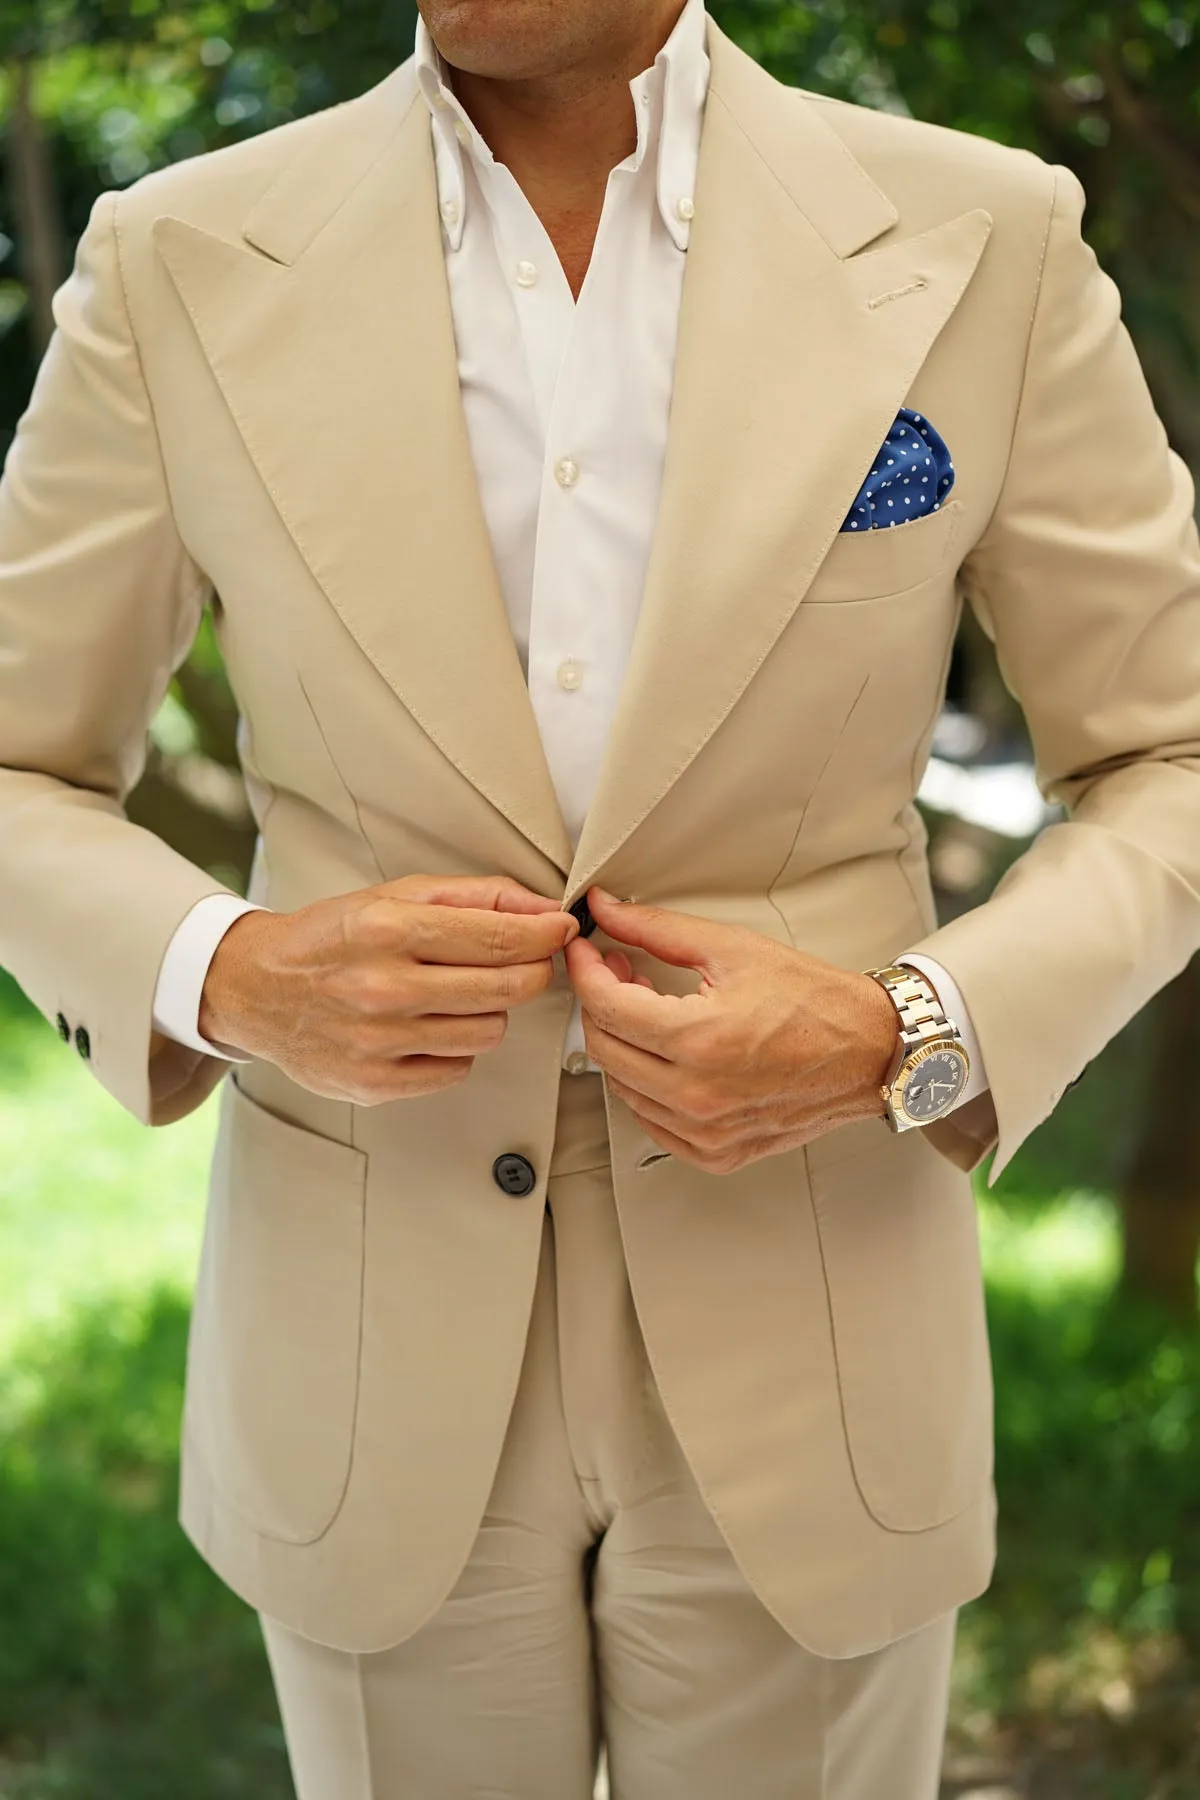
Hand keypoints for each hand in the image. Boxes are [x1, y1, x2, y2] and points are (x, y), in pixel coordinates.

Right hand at [198, 874, 578, 1104]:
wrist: (255, 989)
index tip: (562, 928)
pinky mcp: (375, 1084)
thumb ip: (474, 897)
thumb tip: (543, 908)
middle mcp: (382, 987)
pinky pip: (458, 1068)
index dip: (546, 934)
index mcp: (387, 929)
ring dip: (490, 1010)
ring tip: (457, 993)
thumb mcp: (394, 895)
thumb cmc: (331, 937)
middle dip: (530, 970)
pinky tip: (428, 1026)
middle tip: (520, 960)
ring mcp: (378, 1041)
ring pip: (490, 1031)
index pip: (500, 938)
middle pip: (507, 987)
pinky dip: (456, 1046)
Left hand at [564, 886, 899, 1173]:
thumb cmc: (815, 1002)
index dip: (585, 972)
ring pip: (622, 1088)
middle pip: (604, 1048)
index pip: (605, 1006)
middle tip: (620, 973)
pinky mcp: (716, 1153)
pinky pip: (652, 1122)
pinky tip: (667, 1056)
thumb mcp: (732, 948)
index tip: (586, 952)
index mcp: (698, 1041)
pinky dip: (647, 1087)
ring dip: (623, 1045)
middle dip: (601, 1003)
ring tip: (649, 1010)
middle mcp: (697, 1095)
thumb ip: (658, 929)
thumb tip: (607, 910)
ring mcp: (705, 1131)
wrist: (870, 1052)